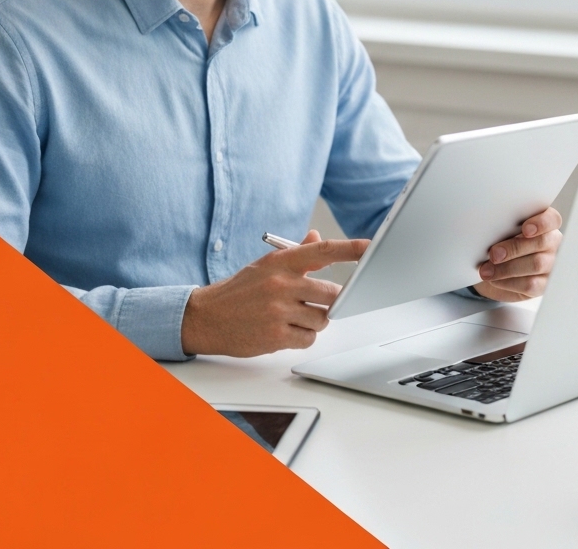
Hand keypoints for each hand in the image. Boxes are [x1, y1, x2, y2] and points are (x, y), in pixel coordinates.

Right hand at [180, 230, 368, 355]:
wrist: (207, 317)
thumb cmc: (240, 290)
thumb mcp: (266, 265)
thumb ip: (295, 253)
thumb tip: (317, 237)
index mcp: (281, 262)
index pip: (323, 251)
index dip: (350, 249)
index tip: (370, 247)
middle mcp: (281, 284)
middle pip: (331, 294)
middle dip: (330, 301)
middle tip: (315, 302)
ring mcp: (278, 311)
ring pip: (322, 319)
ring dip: (315, 321)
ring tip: (294, 317)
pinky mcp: (275, 336)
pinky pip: (309, 339)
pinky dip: (304, 337)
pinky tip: (286, 331)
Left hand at [471, 207, 562, 301]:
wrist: (494, 269)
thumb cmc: (500, 243)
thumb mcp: (500, 232)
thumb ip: (504, 228)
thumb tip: (493, 231)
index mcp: (544, 224)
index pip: (552, 219)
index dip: (541, 223)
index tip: (525, 229)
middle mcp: (552, 243)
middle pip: (542, 242)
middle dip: (515, 248)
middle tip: (494, 254)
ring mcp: (551, 265)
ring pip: (536, 265)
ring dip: (507, 268)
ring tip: (487, 270)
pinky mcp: (544, 285)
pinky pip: (530, 284)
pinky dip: (508, 282)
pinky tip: (494, 280)